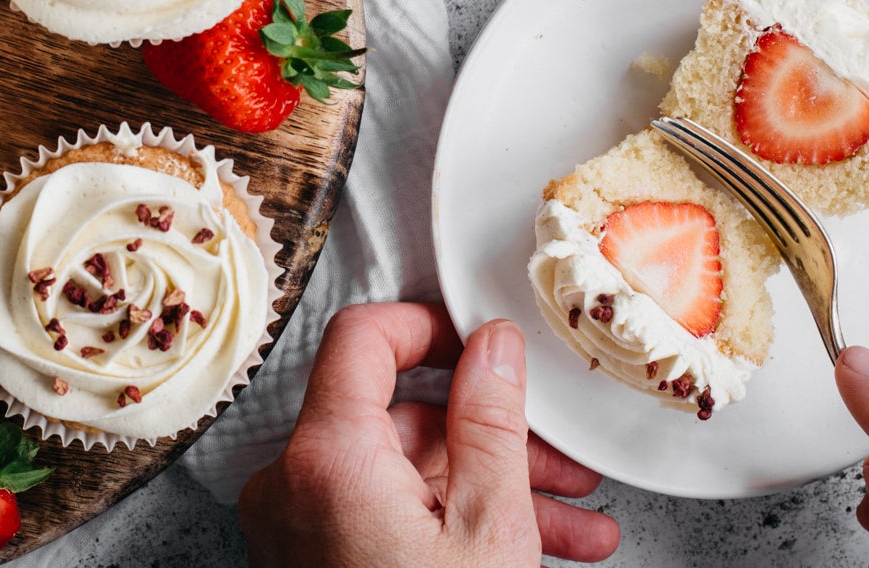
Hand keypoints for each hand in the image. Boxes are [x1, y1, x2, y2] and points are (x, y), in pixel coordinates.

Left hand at [239, 302, 619, 566]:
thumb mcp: (490, 527)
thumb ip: (491, 420)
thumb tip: (493, 347)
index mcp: (326, 458)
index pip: (362, 338)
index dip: (428, 325)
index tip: (478, 335)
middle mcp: (294, 486)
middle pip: (398, 418)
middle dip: (492, 437)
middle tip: (562, 460)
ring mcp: (300, 529)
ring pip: (405, 475)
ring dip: (491, 488)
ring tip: (573, 521)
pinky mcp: (315, 564)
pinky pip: (386, 516)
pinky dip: (453, 523)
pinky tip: (535, 547)